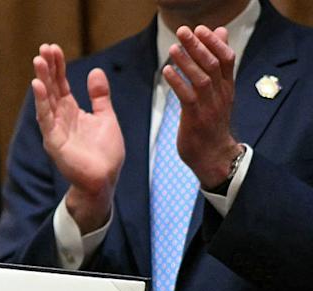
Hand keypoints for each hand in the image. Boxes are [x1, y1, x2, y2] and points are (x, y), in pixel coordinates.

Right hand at [31, 43, 124, 232]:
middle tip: (43, 48)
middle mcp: (59, 119)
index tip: (54, 49)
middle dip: (47, 68)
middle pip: (51, 88)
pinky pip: (45, 119)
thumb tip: (95, 71)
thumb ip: (99, 96)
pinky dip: (41, 102)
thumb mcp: (106, 117)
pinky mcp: (53, 142)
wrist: (104, 179)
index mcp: (71, 112)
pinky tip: (38, 86)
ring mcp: (55, 130)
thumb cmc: (105, 153)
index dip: (58, 67)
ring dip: (41, 80)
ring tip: (38, 61)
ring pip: (46, 100)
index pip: (61, 84)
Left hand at [165, 25, 241, 187]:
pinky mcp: (196, 119)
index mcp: (227, 88)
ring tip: (174, 48)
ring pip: (202, 79)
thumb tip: (221, 37)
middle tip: (184, 31)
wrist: (215, 157)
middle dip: (199, 45)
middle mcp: (221, 95)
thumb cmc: (212, 124)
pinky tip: (167, 71)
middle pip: (213, 64)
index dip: (214, 42)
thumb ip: (218, 69)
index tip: (201, 28)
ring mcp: (209, 107)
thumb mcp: (219, 95)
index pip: (227, 58)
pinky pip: (187, 97)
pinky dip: (178, 82)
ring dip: (187, 62)